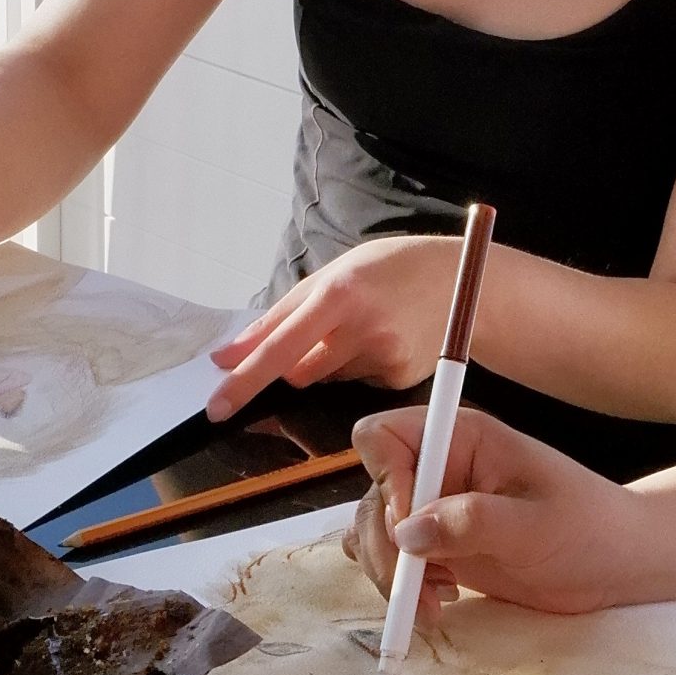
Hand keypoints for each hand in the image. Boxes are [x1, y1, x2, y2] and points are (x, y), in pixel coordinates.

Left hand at [207, 237, 461, 419]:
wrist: (457, 278)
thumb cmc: (386, 268)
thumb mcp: (331, 274)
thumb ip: (277, 316)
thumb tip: (228, 355)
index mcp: (339, 293)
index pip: (279, 347)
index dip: (245, 379)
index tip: (218, 406)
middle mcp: (363, 328)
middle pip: (299, 373)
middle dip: (294, 363)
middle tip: (321, 331)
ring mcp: (385, 356)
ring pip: (326, 379)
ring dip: (328, 362)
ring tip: (363, 326)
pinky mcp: (400, 378)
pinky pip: (356, 383)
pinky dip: (357, 367)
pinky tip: (383, 340)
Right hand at [343, 405, 645, 620]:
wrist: (619, 564)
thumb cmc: (590, 530)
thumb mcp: (535, 526)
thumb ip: (470, 522)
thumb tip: (406, 532)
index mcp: (462, 438)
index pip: (384, 437)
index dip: (386, 479)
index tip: (410, 526)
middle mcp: (439, 467)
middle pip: (372, 494)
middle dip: (384, 547)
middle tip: (418, 590)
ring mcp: (435, 508)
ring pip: (374, 533)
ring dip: (391, 573)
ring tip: (433, 604)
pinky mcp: (438, 546)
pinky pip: (393, 560)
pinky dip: (401, 586)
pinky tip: (438, 602)